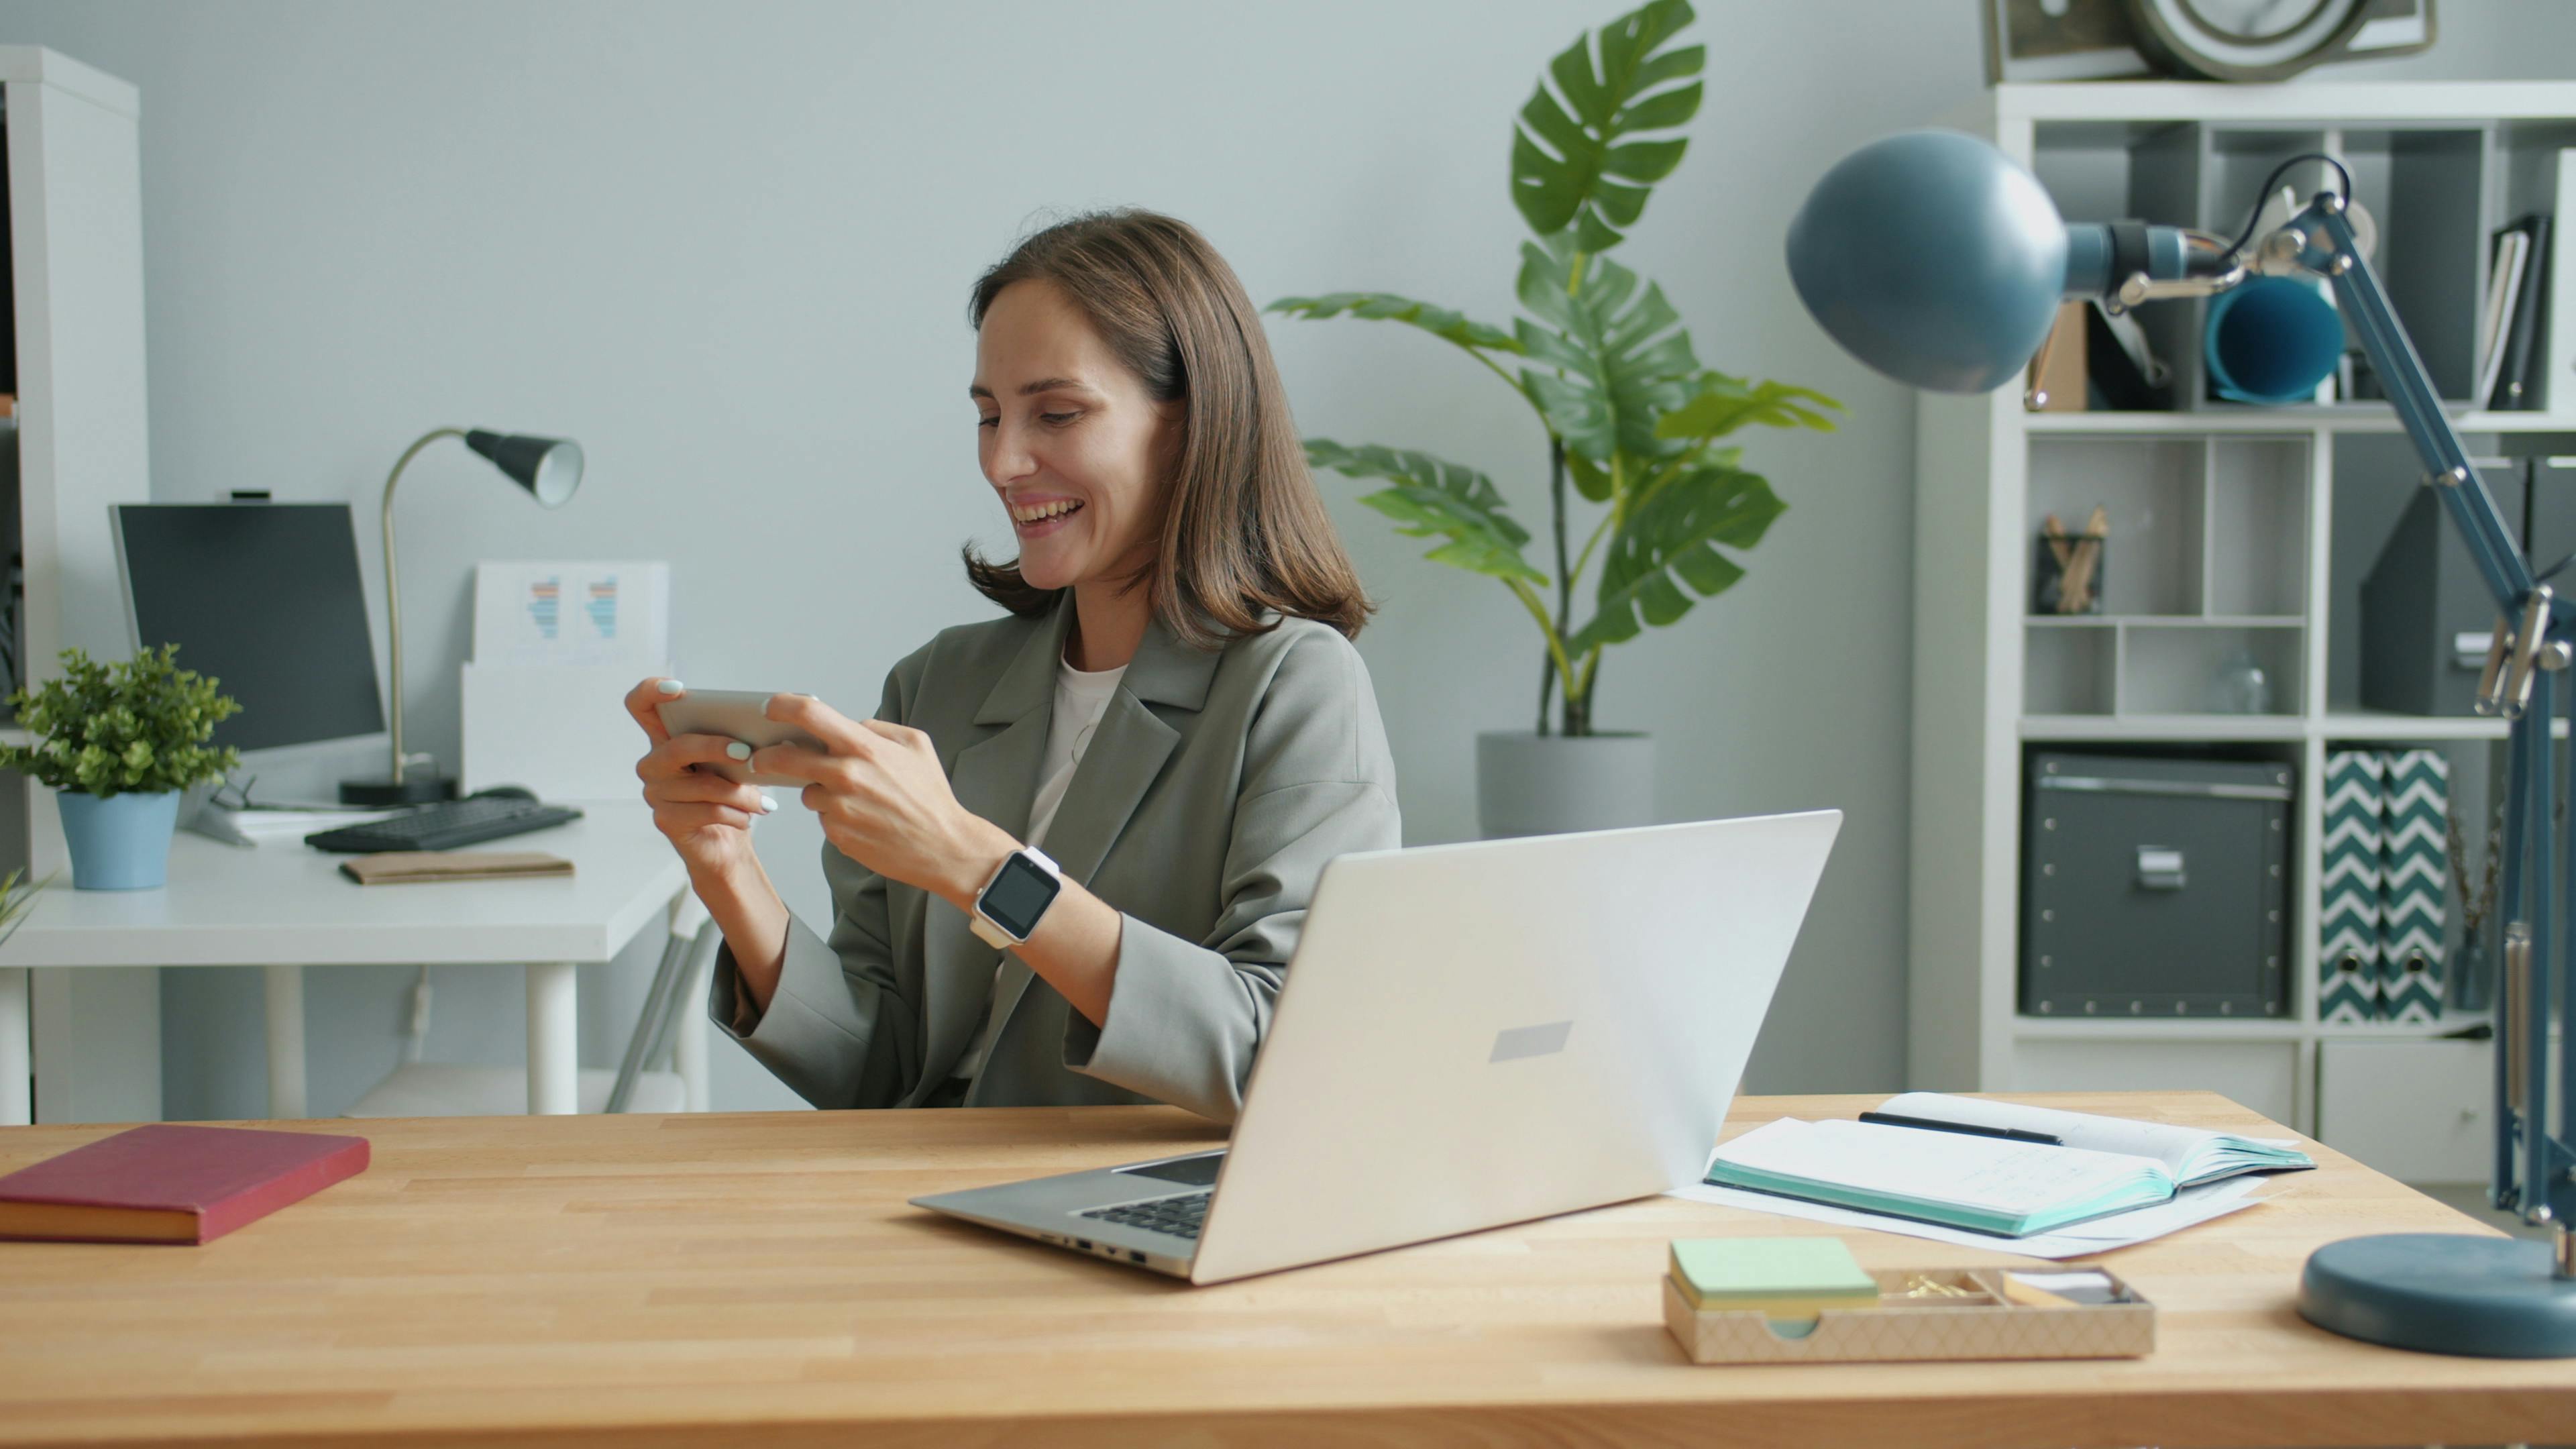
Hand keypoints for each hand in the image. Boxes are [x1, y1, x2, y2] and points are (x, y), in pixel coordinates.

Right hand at [625, 677, 775, 876]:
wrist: (726, 844)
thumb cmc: (729, 795)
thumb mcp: (734, 763)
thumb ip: (735, 741)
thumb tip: (760, 734)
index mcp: (666, 739)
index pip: (640, 705)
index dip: (651, 691)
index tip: (679, 689)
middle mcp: (653, 763)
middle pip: (679, 746)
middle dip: (716, 747)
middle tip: (747, 754)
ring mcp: (655, 793)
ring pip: (703, 785)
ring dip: (740, 793)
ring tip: (761, 802)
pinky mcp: (665, 820)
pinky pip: (708, 811)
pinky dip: (736, 815)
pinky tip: (748, 818)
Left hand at [750, 693, 1013, 906]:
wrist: (944, 847)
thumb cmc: (932, 796)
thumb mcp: (917, 745)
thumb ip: (878, 729)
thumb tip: (850, 725)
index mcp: (864, 748)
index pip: (809, 714)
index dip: (782, 705)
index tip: (770, 708)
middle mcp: (846, 776)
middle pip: (784, 759)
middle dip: (767, 757)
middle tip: (762, 758)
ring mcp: (839, 809)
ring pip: (807, 793)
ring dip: (819, 792)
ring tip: (854, 799)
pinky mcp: (838, 836)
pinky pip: (824, 819)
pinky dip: (836, 817)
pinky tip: (864, 820)